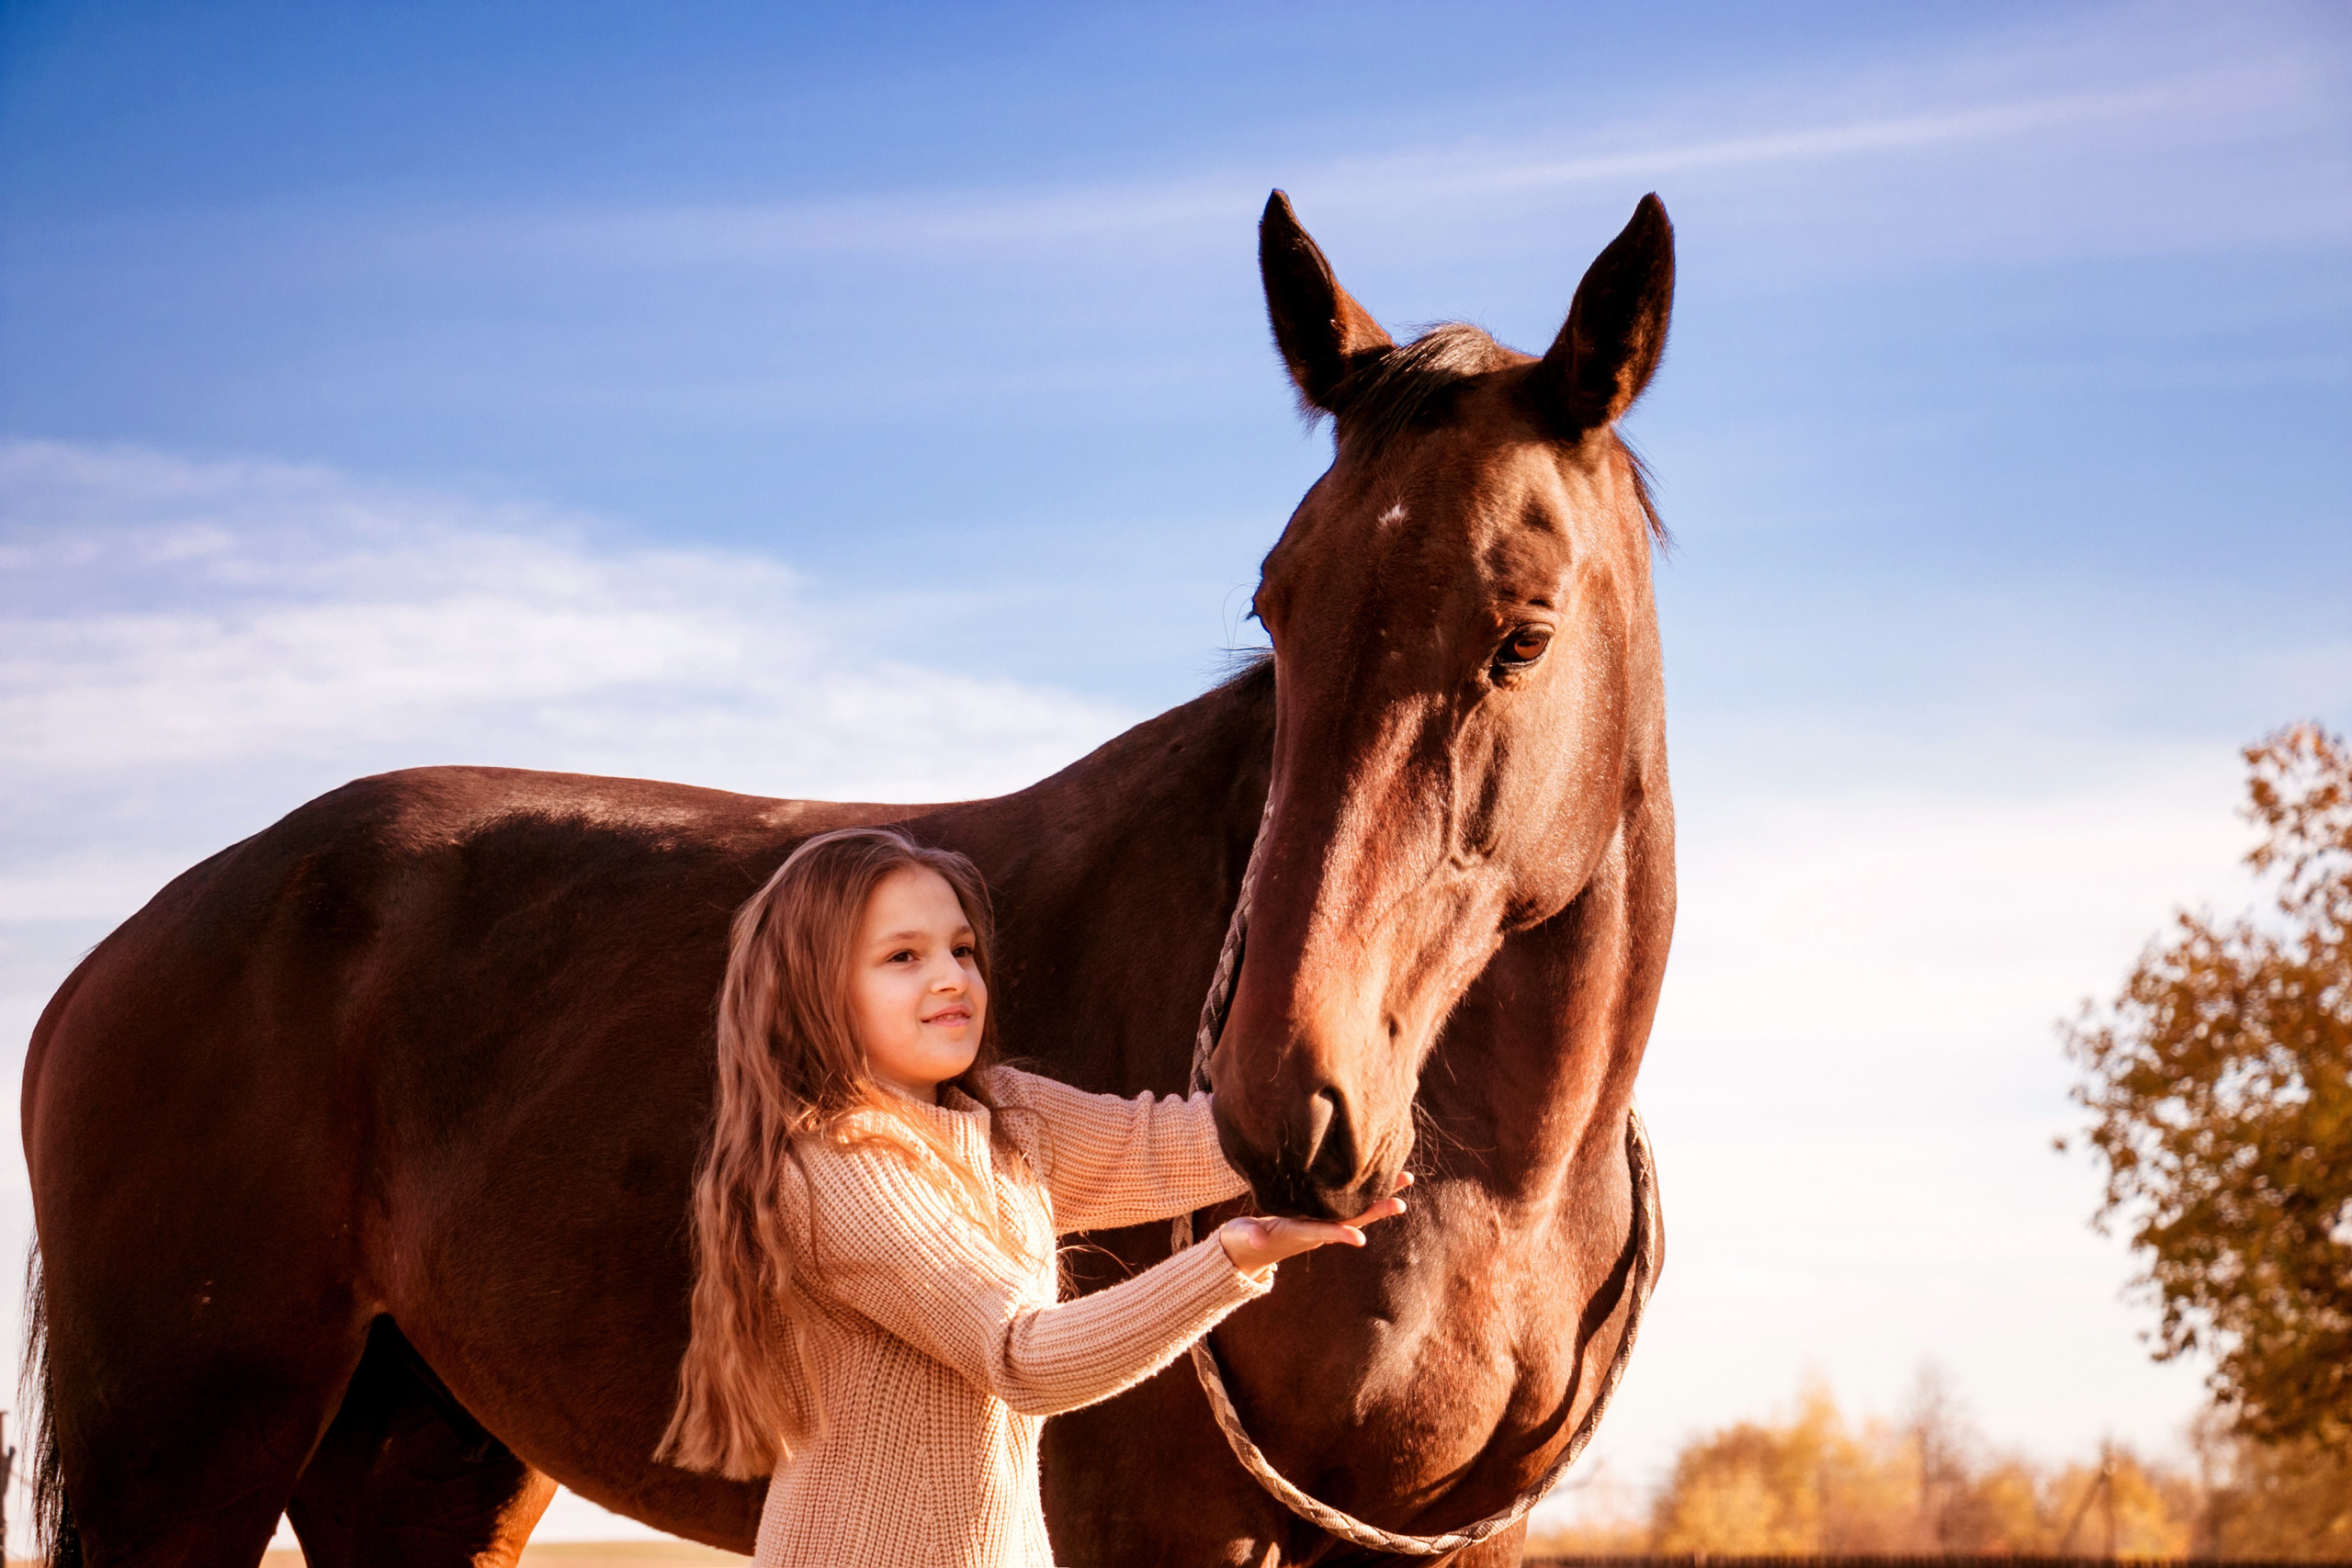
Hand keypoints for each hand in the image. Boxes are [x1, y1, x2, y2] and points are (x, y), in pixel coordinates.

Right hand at [1216, 1173, 1411, 1278]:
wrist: (1247, 1250)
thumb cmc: (1242, 1240)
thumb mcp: (1242, 1237)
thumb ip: (1249, 1234)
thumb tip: (1253, 1236)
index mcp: (1296, 1234)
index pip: (1321, 1233)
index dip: (1339, 1234)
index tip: (1360, 1238)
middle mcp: (1315, 1230)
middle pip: (1350, 1221)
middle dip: (1374, 1211)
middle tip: (1401, 1202)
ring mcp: (1320, 1224)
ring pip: (1355, 1210)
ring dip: (1380, 1197)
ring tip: (1406, 1180)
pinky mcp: (1319, 1215)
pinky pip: (1349, 1203)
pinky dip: (1367, 1191)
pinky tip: (1382, 1176)